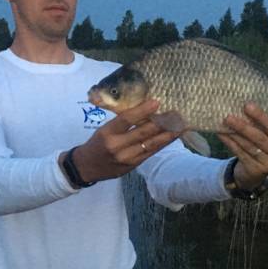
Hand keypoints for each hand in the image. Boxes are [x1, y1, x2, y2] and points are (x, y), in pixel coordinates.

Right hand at [64, 99, 179, 183]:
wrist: (86, 167)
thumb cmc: (97, 143)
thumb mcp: (104, 129)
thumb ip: (121, 121)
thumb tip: (144, 109)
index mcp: (107, 133)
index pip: (126, 120)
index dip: (142, 111)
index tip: (156, 102)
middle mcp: (117, 146)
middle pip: (142, 133)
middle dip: (161, 122)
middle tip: (176, 113)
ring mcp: (126, 158)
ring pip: (150, 144)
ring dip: (167, 134)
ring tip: (180, 125)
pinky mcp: (133, 166)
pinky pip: (151, 153)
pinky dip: (163, 144)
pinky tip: (172, 136)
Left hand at [218, 102, 267, 188]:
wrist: (255, 173)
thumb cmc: (260, 147)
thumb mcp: (266, 137)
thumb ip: (259, 125)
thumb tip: (243, 107)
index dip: (260, 116)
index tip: (247, 106)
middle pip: (259, 138)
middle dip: (243, 127)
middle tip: (229, 117)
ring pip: (248, 146)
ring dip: (234, 135)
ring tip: (223, 124)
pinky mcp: (256, 171)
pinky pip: (240, 154)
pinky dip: (230, 143)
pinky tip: (222, 135)